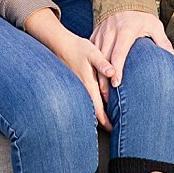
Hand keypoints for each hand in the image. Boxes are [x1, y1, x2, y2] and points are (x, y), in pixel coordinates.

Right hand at [23, 8, 115, 130]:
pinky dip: (92, 105)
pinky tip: (98, 103)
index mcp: (88, 85)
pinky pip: (85, 99)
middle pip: (93, 112)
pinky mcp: (75, 84)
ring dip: (97, 114)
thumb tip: (112, 72)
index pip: (98, 110)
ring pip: (89, 106)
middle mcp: (82, 90)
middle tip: (113, 128)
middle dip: (103, 121)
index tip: (113, 129)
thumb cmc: (78, 48)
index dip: (106, 121)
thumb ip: (103, 63)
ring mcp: (77, 88)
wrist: (60, 43)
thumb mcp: (93, 52)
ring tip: (108, 120)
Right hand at [89, 10, 173, 96]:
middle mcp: (110, 32)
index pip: (119, 52)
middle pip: (104, 58)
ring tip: (100, 92)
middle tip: (106, 96)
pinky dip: (92, 65)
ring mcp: (100, 33)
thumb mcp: (154, 25)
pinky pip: (91, 52)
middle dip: (104, 77)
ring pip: (95, 57)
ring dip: (97, 74)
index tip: (116, 83)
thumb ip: (162, 42)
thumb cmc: (141, 16)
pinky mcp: (95, 34)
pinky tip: (94, 79)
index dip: (117, 69)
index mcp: (125, 30)